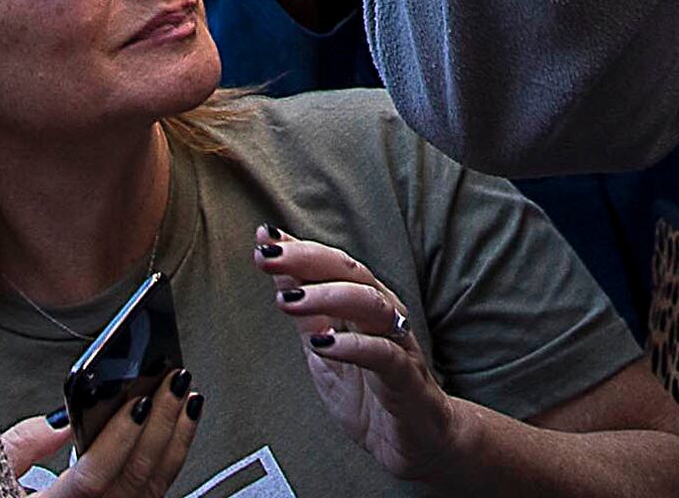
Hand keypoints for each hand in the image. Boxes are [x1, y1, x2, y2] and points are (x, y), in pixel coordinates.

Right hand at [2, 370, 197, 497]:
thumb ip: (23, 444)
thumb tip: (64, 418)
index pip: (91, 478)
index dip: (118, 440)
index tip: (138, 401)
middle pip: (133, 478)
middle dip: (160, 424)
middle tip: (174, 381)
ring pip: (153, 486)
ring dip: (174, 437)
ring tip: (185, 396)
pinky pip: (155, 491)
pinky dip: (172, 456)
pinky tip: (179, 428)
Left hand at [258, 231, 471, 479]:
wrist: (414, 441)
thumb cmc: (370, 391)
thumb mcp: (324, 349)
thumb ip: (305, 312)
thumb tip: (277, 270)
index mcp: (363, 304)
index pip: (332, 265)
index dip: (299, 249)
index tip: (265, 237)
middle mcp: (384, 314)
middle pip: (351, 272)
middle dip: (308, 260)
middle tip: (269, 258)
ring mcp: (397, 343)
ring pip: (370, 304)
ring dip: (327, 297)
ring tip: (290, 301)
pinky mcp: (406, 377)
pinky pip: (383, 354)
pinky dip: (352, 345)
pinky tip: (324, 343)